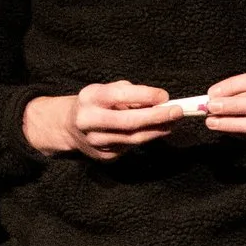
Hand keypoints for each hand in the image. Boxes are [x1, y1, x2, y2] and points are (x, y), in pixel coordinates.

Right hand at [24, 81, 182, 160]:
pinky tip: (157, 131)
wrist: (68, 127)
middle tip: (178, 112)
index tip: (165, 96)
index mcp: (90, 98)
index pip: (119, 95)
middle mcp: (89, 120)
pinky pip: (130, 147)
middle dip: (156, 117)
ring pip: (133, 138)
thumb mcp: (107, 91)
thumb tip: (160, 101)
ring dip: (157, 130)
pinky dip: (146, 138)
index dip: (144, 95)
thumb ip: (130, 94)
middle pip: (128, 121)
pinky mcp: (103, 155)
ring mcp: (95, 141)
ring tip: (174, 122)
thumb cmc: (95, 104)